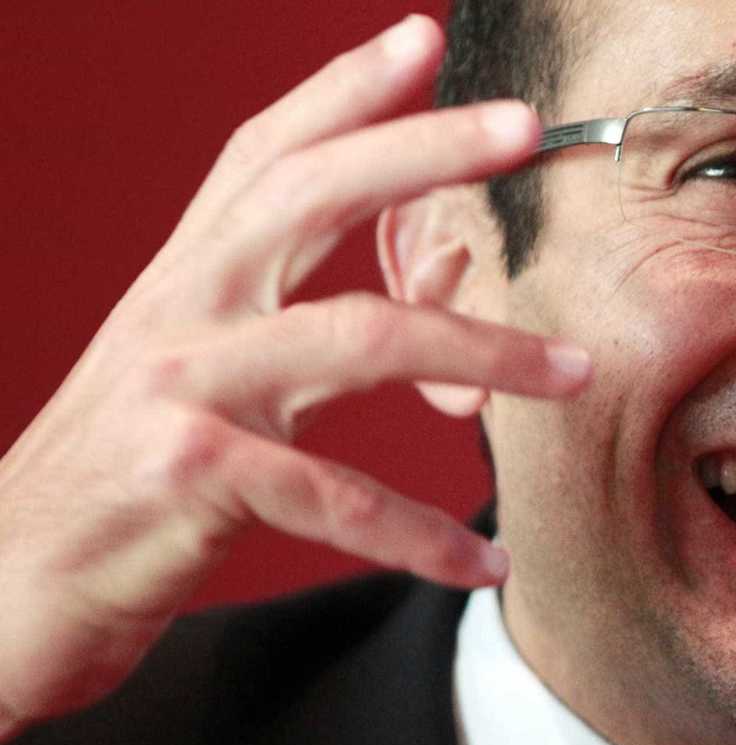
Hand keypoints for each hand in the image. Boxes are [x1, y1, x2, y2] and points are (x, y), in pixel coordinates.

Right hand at [0, 16, 588, 733]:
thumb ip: (288, 331)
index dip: (342, 90)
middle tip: (525, 125)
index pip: (263, 155)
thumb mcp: (195, 387)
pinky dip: (422, 535)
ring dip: (489, 352)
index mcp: (184, 281)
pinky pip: (337, 498)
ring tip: (579, 372)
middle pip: (310, 195)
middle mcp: (179, 313)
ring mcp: (178, 387)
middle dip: (423, 150)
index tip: (421, 39)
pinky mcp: (187, 475)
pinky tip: (483, 560)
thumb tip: (431, 290)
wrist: (4, 597)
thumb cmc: (124, 491)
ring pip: (360, 337)